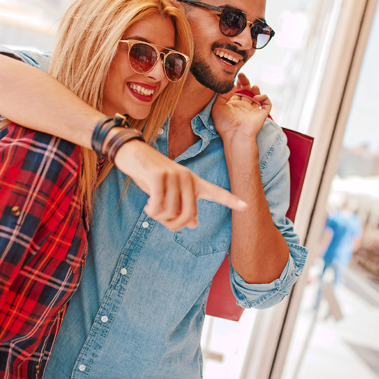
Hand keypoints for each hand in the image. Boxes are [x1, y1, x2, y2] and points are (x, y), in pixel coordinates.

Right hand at [113, 140, 246, 230]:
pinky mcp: (159, 176)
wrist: (132, 153)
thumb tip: (195, 224)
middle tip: (160, 219)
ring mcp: (174, 175)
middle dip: (172, 225)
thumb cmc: (151, 175)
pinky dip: (151, 211)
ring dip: (157, 216)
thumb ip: (182, 206)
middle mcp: (187, 178)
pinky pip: (158, 206)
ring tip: (151, 207)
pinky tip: (147, 205)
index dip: (231, 200)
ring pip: (170, 213)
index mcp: (193, 182)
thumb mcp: (168, 191)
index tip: (246, 206)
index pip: (216, 192)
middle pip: (187, 216)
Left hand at [212, 73, 270, 142]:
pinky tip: (256, 98)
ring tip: (251, 87)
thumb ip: (223, 94)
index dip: (237, 83)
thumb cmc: (225, 124)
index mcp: (233, 105)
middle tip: (242, 75)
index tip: (234, 77)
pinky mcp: (261, 113)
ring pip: (257, 95)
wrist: (235, 135)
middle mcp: (243, 106)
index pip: (237, 91)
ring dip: (255, 89)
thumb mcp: (217, 107)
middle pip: (246, 90)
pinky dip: (263, 97)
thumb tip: (232, 85)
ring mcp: (253, 110)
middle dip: (245, 82)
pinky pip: (266, 103)